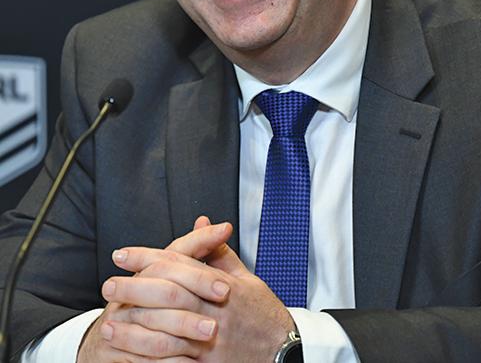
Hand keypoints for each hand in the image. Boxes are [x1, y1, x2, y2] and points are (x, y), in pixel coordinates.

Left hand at [80, 219, 294, 361]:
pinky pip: (172, 361)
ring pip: (166, 330)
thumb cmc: (263, 312)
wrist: (282, 352)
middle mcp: (216, 311)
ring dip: (134, 326)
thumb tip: (203, 221)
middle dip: (135, 287)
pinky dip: (147, 358)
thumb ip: (219, 251)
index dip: (148, 257)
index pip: (180, 264)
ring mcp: (211, 341)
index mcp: (225, 285)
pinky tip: (127, 353)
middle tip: (108, 284)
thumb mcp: (246, 277)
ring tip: (108, 320)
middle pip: (168, 294)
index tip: (123, 254)